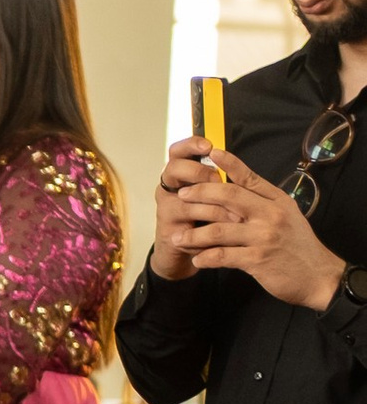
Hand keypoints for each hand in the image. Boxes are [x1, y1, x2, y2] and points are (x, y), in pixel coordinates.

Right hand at [149, 133, 233, 281]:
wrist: (185, 258)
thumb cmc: (202, 222)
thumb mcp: (210, 198)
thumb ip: (217, 181)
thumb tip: (237, 164)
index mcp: (179, 176)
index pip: (178, 151)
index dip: (191, 145)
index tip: (208, 145)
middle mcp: (169, 189)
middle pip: (175, 168)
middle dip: (200, 172)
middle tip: (218, 180)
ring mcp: (166, 209)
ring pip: (188, 198)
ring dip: (215, 204)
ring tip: (237, 214)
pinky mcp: (171, 231)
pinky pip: (193, 225)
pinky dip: (213, 226)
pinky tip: (229, 229)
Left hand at [163, 145, 342, 308]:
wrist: (318, 276)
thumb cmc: (298, 245)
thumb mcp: (287, 215)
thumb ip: (264, 202)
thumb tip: (238, 187)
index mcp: (277, 201)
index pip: (249, 177)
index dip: (229, 164)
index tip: (211, 152)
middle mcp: (270, 215)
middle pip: (228, 197)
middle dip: (200, 194)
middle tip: (181, 197)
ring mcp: (263, 237)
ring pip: (218, 230)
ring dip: (194, 234)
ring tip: (177, 237)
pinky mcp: (257, 260)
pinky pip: (223, 256)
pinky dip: (206, 258)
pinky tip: (196, 260)